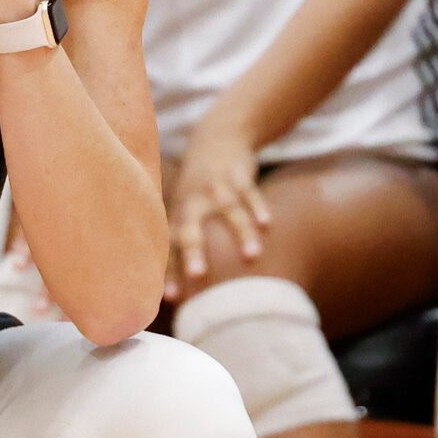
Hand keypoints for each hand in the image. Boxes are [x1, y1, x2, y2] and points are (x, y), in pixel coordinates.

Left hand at [168, 114, 268, 296]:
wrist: (216, 139)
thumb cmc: (201, 191)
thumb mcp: (186, 211)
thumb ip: (187, 246)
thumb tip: (188, 292)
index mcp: (179, 216)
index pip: (170, 248)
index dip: (170, 271)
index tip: (172, 298)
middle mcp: (194, 203)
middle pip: (191, 228)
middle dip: (194, 251)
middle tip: (198, 276)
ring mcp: (216, 188)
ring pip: (228, 211)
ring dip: (240, 233)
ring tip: (252, 257)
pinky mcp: (237, 175)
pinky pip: (249, 192)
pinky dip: (257, 206)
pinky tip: (266, 224)